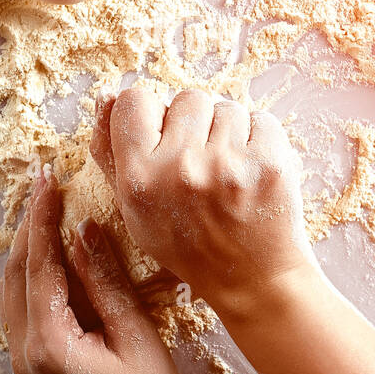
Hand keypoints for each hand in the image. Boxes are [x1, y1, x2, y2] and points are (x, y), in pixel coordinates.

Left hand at [0, 166, 184, 373]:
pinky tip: (49, 251)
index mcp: (50, 344)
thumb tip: (86, 229)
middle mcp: (25, 351)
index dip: (42, 217)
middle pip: (15, 271)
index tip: (48, 178)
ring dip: (27, 244)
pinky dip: (31, 270)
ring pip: (12, 286)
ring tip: (45, 206)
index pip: (39, 264)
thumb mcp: (137, 339)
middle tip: (43, 180)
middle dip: (29, 223)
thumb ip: (108, 282)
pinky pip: (21, 303)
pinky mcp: (31, 361)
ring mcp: (22, 359)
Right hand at [90, 87, 317, 321]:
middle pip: (187, 99)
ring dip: (229, 133)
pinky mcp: (269, 163)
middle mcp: (181, 168)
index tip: (165, 138)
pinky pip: (261, 119)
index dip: (152, 115)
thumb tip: (105, 94)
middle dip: (196, 124)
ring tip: (228, 172)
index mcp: (140, 178)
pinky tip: (251, 172)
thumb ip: (111, 152)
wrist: (251, 279)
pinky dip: (260, 139)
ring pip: (227, 108)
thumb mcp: (134, 209)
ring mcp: (228, 164)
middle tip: (201, 165)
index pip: (135, 101)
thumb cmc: (188, 243)